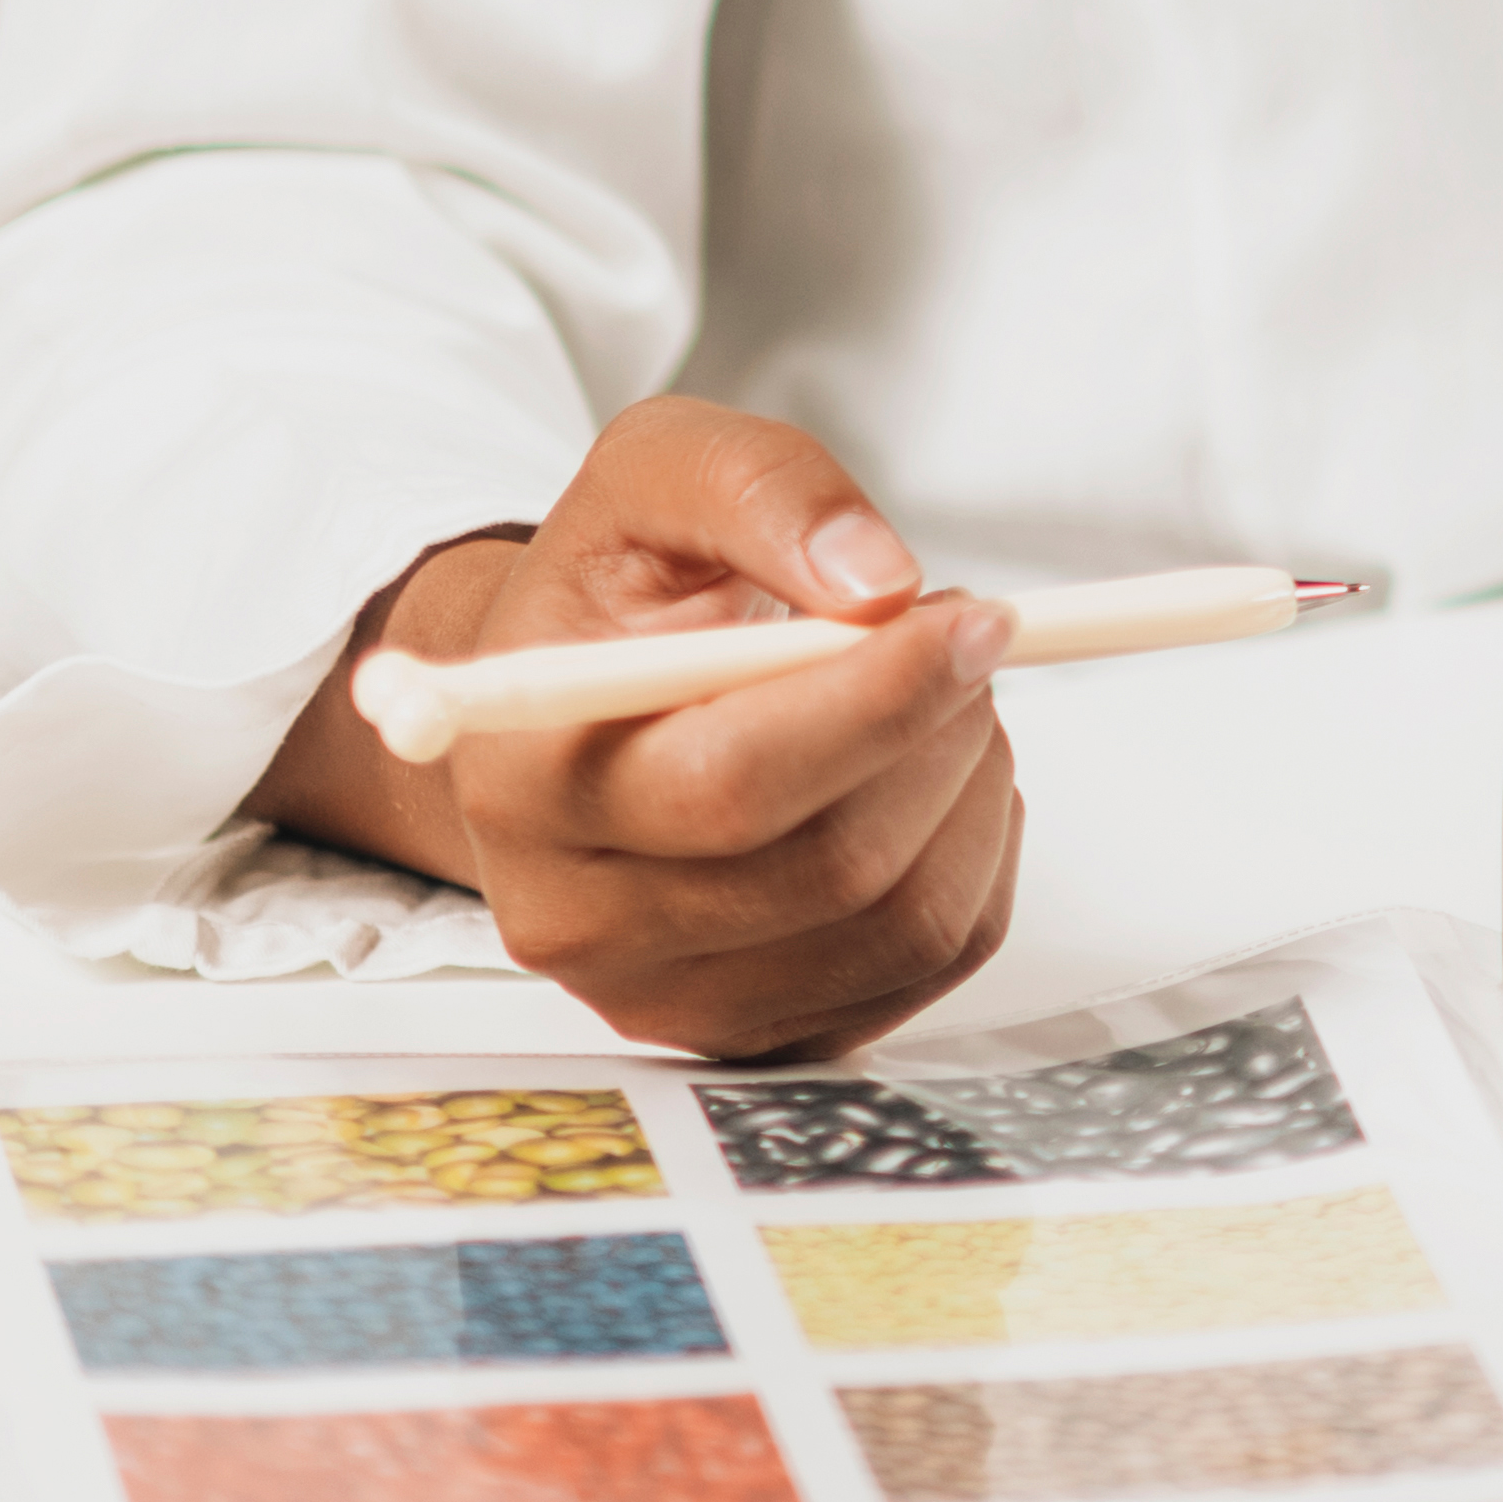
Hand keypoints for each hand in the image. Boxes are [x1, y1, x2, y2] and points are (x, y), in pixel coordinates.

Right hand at [241, 399, 1025, 1062]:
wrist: (574, 709)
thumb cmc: (615, 593)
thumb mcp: (656, 473)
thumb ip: (758, 488)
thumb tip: (877, 582)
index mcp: (525, 781)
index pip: (731, 785)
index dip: (880, 701)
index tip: (971, 618)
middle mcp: (575, 917)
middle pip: (832, 866)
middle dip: (942, 733)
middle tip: (967, 637)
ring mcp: (661, 995)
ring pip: (902, 920)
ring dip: (973, 786)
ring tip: (944, 699)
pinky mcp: (752, 1029)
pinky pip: (933, 959)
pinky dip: (976, 853)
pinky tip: (928, 780)